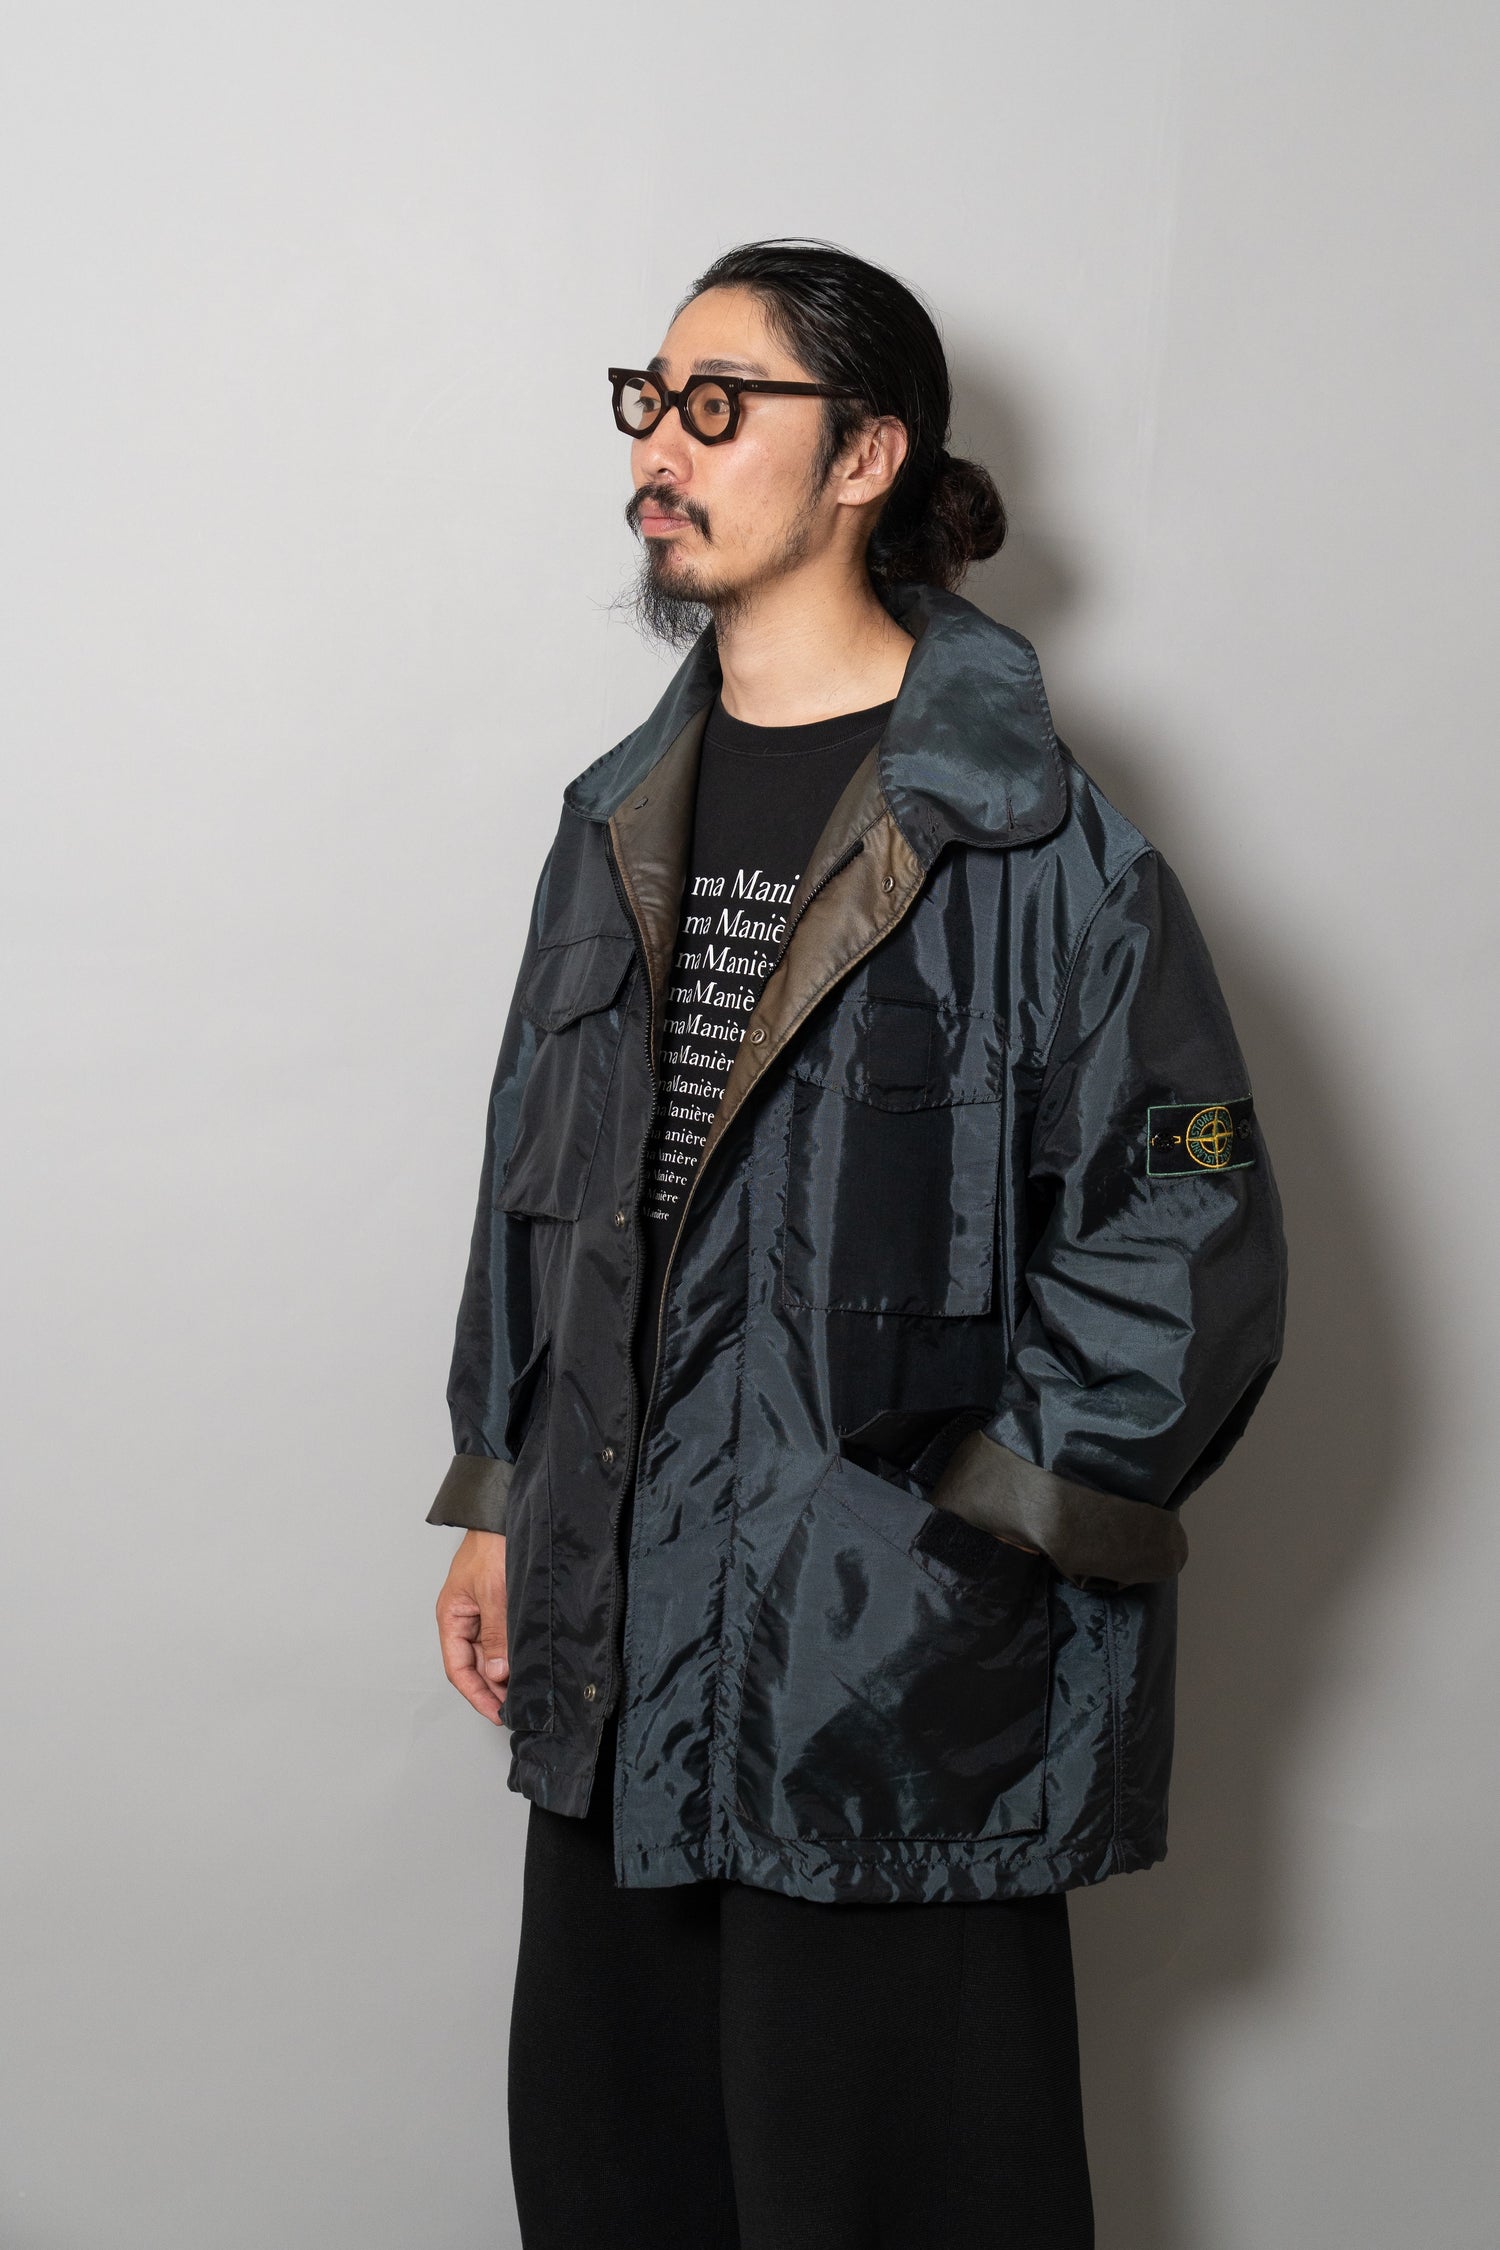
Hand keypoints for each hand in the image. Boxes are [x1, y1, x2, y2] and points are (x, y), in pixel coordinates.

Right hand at [435, 1529, 508, 1724]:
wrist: (504, 1515)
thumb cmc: (491, 1544)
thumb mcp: (494, 1593)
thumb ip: (495, 1634)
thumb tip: (497, 1672)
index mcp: (452, 1616)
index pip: (458, 1668)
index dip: (476, 1694)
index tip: (495, 1712)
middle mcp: (464, 1618)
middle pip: (474, 1665)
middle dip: (492, 1689)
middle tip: (514, 1708)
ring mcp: (482, 1613)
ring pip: (490, 1653)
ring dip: (503, 1673)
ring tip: (522, 1692)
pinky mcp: (500, 1605)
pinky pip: (502, 1638)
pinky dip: (511, 1654)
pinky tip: (525, 1665)